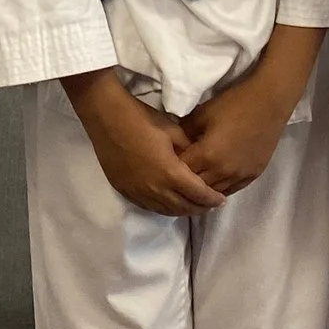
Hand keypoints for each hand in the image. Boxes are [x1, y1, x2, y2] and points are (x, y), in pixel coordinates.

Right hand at [62, 71, 226, 216]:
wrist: (107, 117)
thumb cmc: (142, 119)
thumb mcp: (173, 131)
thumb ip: (189, 150)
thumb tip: (199, 161)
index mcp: (171, 174)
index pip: (198, 194)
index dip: (212, 199)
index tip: (221, 199)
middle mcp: (155, 190)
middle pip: (184, 208)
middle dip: (200, 208)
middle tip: (210, 205)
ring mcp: (138, 193)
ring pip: (166, 211)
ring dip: (182, 210)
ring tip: (192, 206)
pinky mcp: (125, 191)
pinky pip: (149, 207)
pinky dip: (164, 208)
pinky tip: (169, 202)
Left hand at [175, 23, 321, 193]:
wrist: (268, 102)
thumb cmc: (233, 104)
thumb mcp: (202, 114)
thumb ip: (184, 132)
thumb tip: (174, 143)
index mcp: (207, 155)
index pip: (181, 172)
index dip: (172, 169)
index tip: (166, 164)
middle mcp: (223, 172)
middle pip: (197, 187)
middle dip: (186, 181)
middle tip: (179, 174)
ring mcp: (239, 176)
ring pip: (214, 193)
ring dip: (203, 188)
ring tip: (195, 180)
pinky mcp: (252, 176)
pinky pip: (231, 190)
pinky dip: (220, 187)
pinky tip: (214, 181)